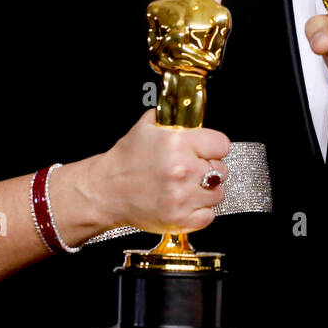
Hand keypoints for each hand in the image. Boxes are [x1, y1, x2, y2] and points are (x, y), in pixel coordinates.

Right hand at [86, 110, 228, 233]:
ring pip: (217, 193)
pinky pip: (209, 215)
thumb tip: (189, 108)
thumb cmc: (125, 161)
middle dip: (208, 168)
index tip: (205, 151)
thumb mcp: (146, 127)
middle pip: (221, 169)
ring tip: (186, 186)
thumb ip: (172, 117)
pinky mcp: (180, 219)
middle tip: (190, 169)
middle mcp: (183, 170)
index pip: (222, 144)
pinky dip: (200, 211)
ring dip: (205, 191)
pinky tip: (185, 202)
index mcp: (178, 144)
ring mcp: (182, 197)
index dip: (213, 147)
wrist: (105, 191)